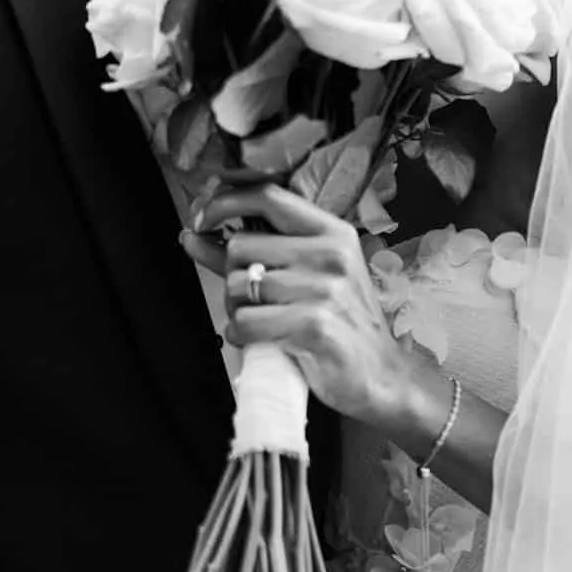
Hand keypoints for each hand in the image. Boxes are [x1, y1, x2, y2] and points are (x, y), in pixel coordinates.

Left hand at [183, 183, 418, 429]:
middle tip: (252, 301)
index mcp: (332, 233)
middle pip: (240, 247)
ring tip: (263, 323)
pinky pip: (245, 322)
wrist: (380, 375)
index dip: (225, 202)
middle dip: (232, 278)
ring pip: (238, 288)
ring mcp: (325, 290)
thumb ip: (248, 252)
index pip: (268, 196)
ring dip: (237, 311)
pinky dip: (240, 335)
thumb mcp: (305, 276)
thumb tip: (191, 234)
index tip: (202, 219)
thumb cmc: (340, 323)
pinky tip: (259, 340)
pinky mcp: (314, 326)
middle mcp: (331, 254)